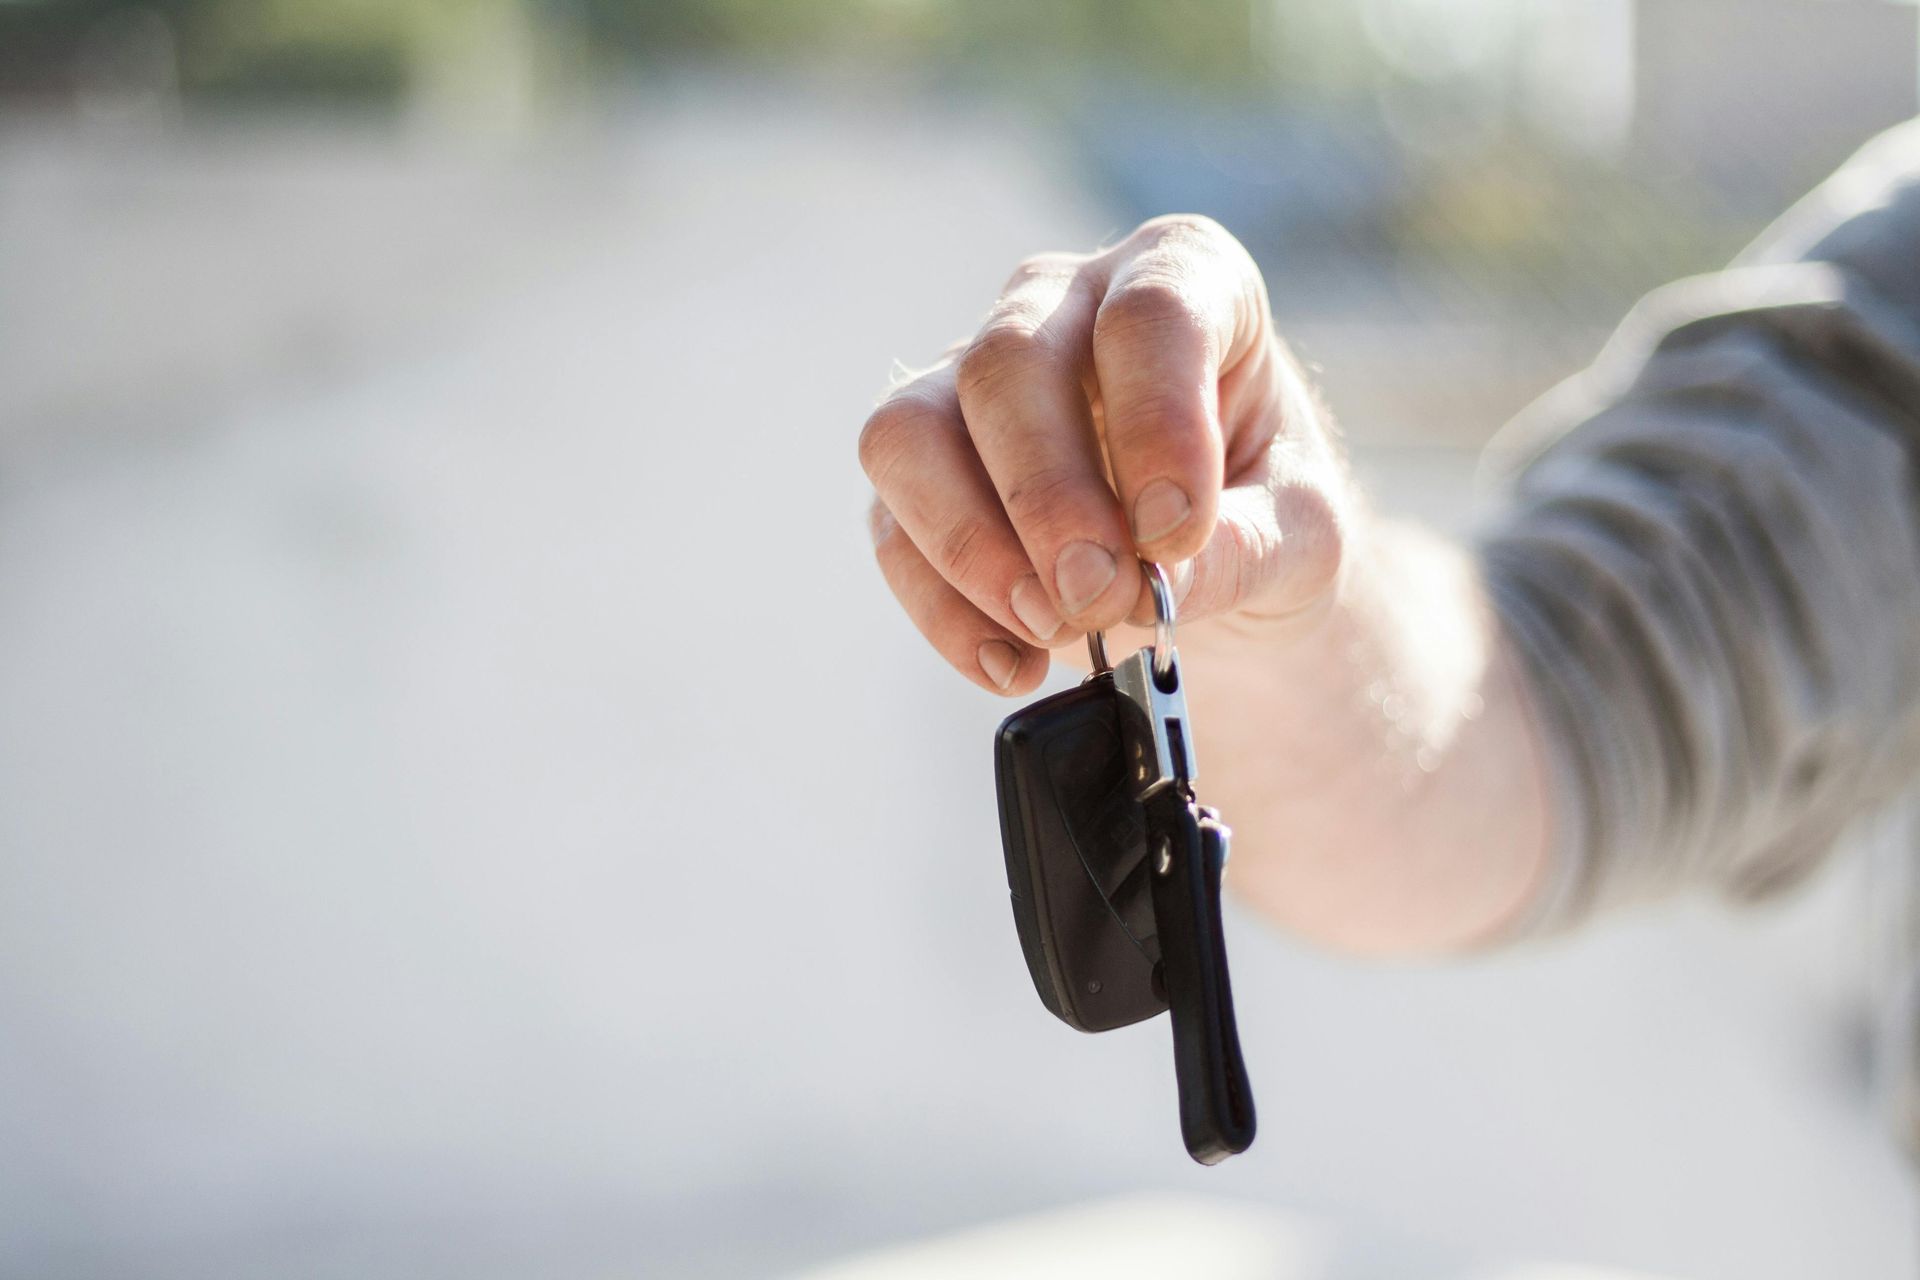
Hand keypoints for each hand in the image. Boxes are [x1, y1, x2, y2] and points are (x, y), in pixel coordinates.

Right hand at [860, 215, 1354, 692]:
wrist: (1210, 555)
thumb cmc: (1264, 509)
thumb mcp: (1301, 535)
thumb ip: (1245, 550)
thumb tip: (1148, 585)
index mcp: (1181, 275)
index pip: (1148, 314)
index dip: (1158, 424)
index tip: (1178, 534)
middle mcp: (1061, 304)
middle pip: (1006, 366)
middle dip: (1048, 498)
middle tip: (1101, 598)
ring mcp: (971, 378)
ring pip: (910, 432)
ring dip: (971, 546)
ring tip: (1051, 628)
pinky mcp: (921, 467)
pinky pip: (891, 526)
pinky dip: (945, 610)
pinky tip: (1014, 663)